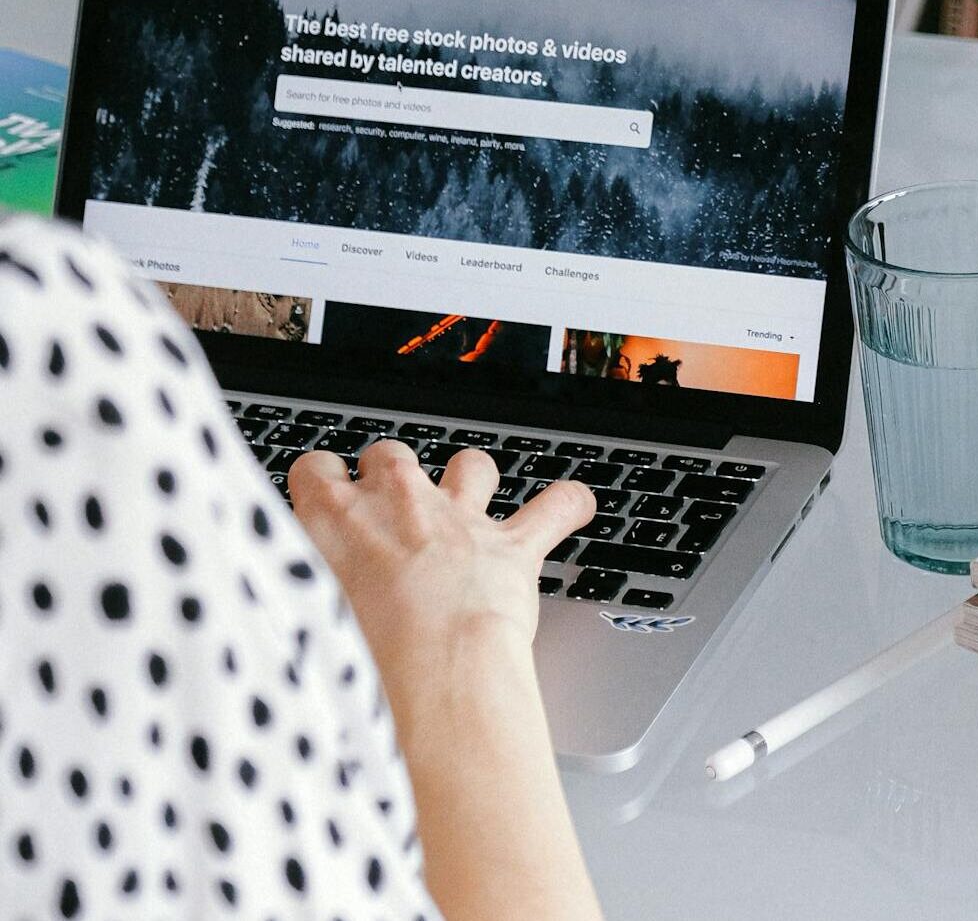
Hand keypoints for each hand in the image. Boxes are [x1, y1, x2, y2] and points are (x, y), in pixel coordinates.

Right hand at [290, 443, 604, 920]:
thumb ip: (274, 600)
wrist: (428, 682)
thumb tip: (240, 615)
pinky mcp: (512, 546)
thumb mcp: (283, 629)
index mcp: (331, 520)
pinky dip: (567, 504)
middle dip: (390, 475)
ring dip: (470, 480)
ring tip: (469, 500)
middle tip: (387, 511)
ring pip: (470, 466)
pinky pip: (555, 505)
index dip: (322, 483)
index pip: (315, 468)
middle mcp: (397, 505)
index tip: (322, 499)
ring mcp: (460, 520)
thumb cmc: (350, 669)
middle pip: (391, 456)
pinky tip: (575, 504)